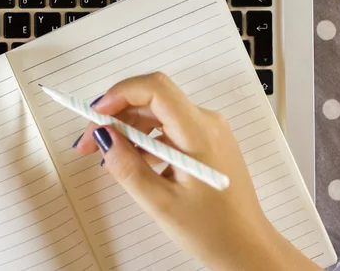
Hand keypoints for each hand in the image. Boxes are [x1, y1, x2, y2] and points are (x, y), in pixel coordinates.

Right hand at [75, 72, 320, 270]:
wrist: (249, 250)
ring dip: (127, 128)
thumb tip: (103, 137)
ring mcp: (207, 131)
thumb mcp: (162, 204)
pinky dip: (144, 139)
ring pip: (157, 113)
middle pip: (152, 99)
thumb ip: (128, 168)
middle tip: (89, 142)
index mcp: (199, 133)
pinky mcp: (205, 142)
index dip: (120, 94)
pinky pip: (168, 128)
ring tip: (107, 156)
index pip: (155, 89)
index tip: (95, 115)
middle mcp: (206, 122)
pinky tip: (132, 162)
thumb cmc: (214, 232)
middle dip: (116, 114)